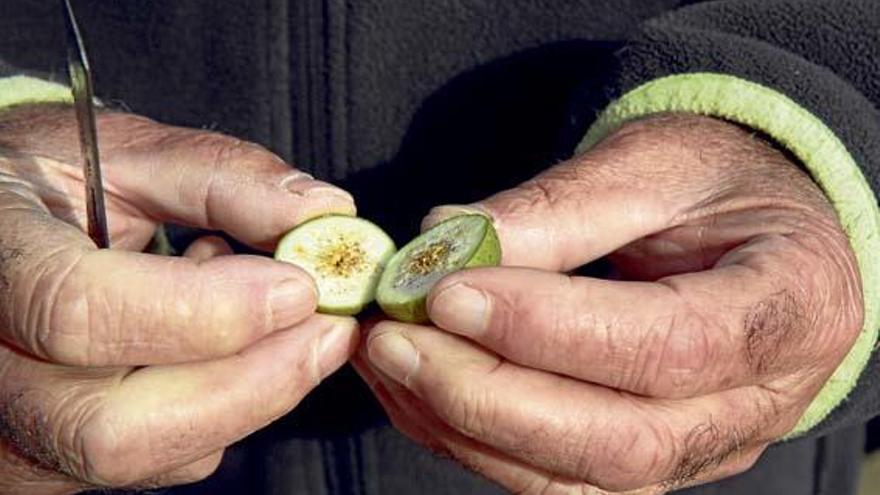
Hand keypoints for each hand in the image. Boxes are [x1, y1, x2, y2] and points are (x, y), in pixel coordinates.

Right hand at [0, 104, 358, 493]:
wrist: (1, 232)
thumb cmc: (53, 185)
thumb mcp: (124, 153)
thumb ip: (220, 177)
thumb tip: (323, 211)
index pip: (82, 313)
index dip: (208, 311)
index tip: (299, 286)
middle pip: (117, 429)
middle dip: (252, 384)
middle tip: (329, 332)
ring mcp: (12, 433)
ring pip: (150, 456)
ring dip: (249, 394)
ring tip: (272, 319)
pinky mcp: (53, 461)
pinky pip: (162, 459)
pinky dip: (222, 407)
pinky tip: (222, 346)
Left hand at [355, 114, 862, 493]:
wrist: (755, 230)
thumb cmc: (717, 183)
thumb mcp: (654, 163)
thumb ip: (560, 208)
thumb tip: (446, 242)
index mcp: (790, 305)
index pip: (670, 346)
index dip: (550, 329)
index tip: (448, 292)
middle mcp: (758, 401)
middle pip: (619, 440)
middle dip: (488, 395)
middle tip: (395, 337)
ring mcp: (702, 445)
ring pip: (575, 479)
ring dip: (464, 426)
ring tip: (389, 359)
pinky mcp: (647, 461)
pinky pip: (553, 479)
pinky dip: (472, 441)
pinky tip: (415, 389)